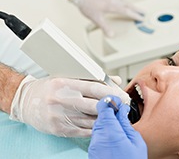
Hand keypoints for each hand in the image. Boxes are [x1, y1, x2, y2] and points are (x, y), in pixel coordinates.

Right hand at [9, 75, 130, 136]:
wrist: (25, 101)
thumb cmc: (49, 88)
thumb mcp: (68, 76)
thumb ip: (92, 78)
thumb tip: (114, 80)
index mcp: (63, 84)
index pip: (93, 88)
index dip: (111, 92)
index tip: (122, 95)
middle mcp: (60, 100)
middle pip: (93, 106)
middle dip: (112, 106)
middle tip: (124, 106)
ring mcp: (59, 116)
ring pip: (90, 120)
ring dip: (106, 118)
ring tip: (116, 114)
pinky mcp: (59, 129)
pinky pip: (83, 131)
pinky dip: (95, 127)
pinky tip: (103, 124)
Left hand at [70, 0, 143, 36]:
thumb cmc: (87, 5)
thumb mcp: (96, 19)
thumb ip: (105, 27)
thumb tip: (111, 35)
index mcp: (112, 6)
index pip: (127, 11)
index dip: (135, 15)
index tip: (141, 18)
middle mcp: (113, 1)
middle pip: (129, 5)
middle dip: (137, 9)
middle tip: (144, 12)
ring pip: (125, 2)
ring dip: (132, 5)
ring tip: (136, 9)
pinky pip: (120, 0)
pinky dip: (125, 3)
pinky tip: (124, 5)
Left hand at [88, 96, 146, 158]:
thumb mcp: (136, 142)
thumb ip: (126, 124)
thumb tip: (122, 111)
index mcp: (110, 131)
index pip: (104, 107)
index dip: (110, 101)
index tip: (117, 101)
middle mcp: (98, 136)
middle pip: (100, 115)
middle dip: (110, 113)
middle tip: (121, 114)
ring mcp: (94, 144)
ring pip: (98, 125)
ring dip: (107, 123)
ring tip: (119, 127)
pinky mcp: (92, 151)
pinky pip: (97, 135)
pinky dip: (104, 132)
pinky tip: (114, 137)